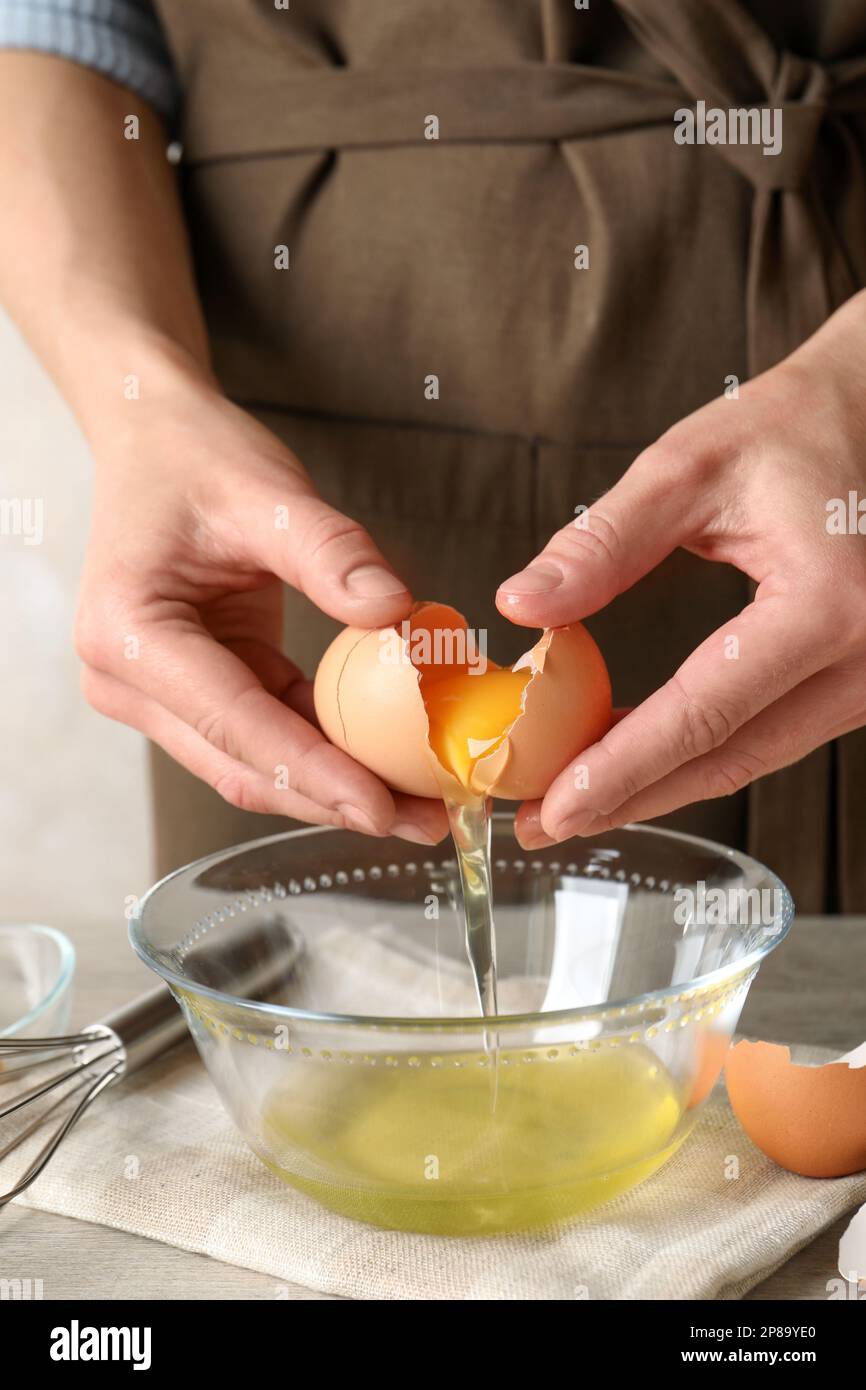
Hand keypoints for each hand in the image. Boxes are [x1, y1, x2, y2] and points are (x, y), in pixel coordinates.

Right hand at [75, 358, 447, 844]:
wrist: (154, 440)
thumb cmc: (197, 457)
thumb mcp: (268, 493)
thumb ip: (333, 554)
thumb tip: (400, 614)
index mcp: (129, 633)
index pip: (233, 720)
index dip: (312, 771)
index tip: (381, 807)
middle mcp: (128, 678)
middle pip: (241, 763)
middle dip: (334, 797)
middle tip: (425, 820)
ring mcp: (158, 692)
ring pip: (253, 763)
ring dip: (334, 786)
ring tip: (421, 805)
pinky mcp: (195, 690)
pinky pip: (265, 732)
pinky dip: (325, 750)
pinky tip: (387, 764)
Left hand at [496, 291, 865, 848]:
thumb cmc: (799, 425)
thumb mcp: (693, 466)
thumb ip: (605, 540)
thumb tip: (522, 604)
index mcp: (828, 606)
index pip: (704, 714)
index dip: (620, 769)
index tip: (551, 805)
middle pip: (730, 759)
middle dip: (629, 799)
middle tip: (542, 822)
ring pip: (752, 757)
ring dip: (661, 783)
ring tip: (573, 798)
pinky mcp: (860, 679)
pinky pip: (771, 733)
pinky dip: (700, 751)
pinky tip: (637, 754)